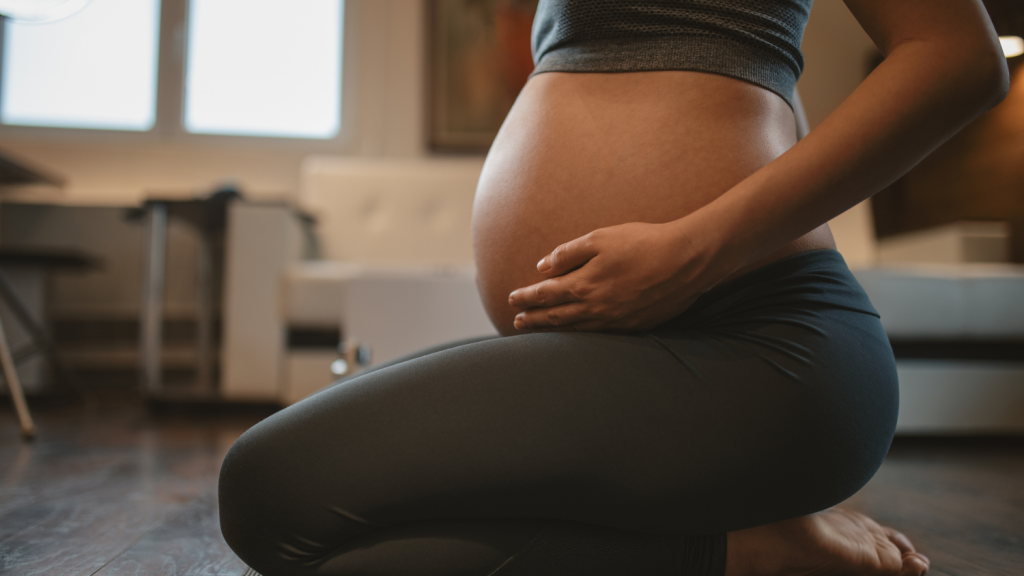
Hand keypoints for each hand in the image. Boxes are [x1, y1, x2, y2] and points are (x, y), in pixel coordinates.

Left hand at [507, 220, 722, 331]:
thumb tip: (542, 266)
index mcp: (585, 284)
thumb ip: (569, 252)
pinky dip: (580, 337)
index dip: (526, 298)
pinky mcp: (633, 327)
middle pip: (555, 318)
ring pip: (575, 331)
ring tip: (538, 332)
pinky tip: (576, 335)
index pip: (545, 295)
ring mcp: (615, 321)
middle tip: (516, 322)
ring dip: (553, 332)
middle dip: (533, 320)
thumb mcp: (601, 238)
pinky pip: (598, 336)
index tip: (511, 300)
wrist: (686, 260)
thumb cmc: (643, 243)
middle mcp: (596, 308)